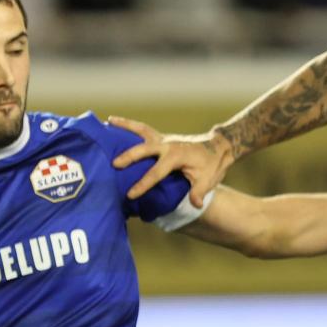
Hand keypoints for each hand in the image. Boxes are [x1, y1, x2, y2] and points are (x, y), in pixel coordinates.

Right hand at [107, 117, 233, 207]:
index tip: (130, 194)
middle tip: (114, 164)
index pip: (157, 172)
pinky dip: (130, 125)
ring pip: (142, 130)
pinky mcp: (162, 137)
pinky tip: (115, 121)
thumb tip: (196, 205)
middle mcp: (168, 144)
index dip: (143, 184)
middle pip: (144, 148)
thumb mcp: (209, 180)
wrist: (218, 147)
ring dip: (125, 125)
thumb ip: (199, 192)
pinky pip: (144, 130)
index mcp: (177, 156)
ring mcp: (164, 139)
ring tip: (108, 121)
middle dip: (129, 156)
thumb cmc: (212, 165)